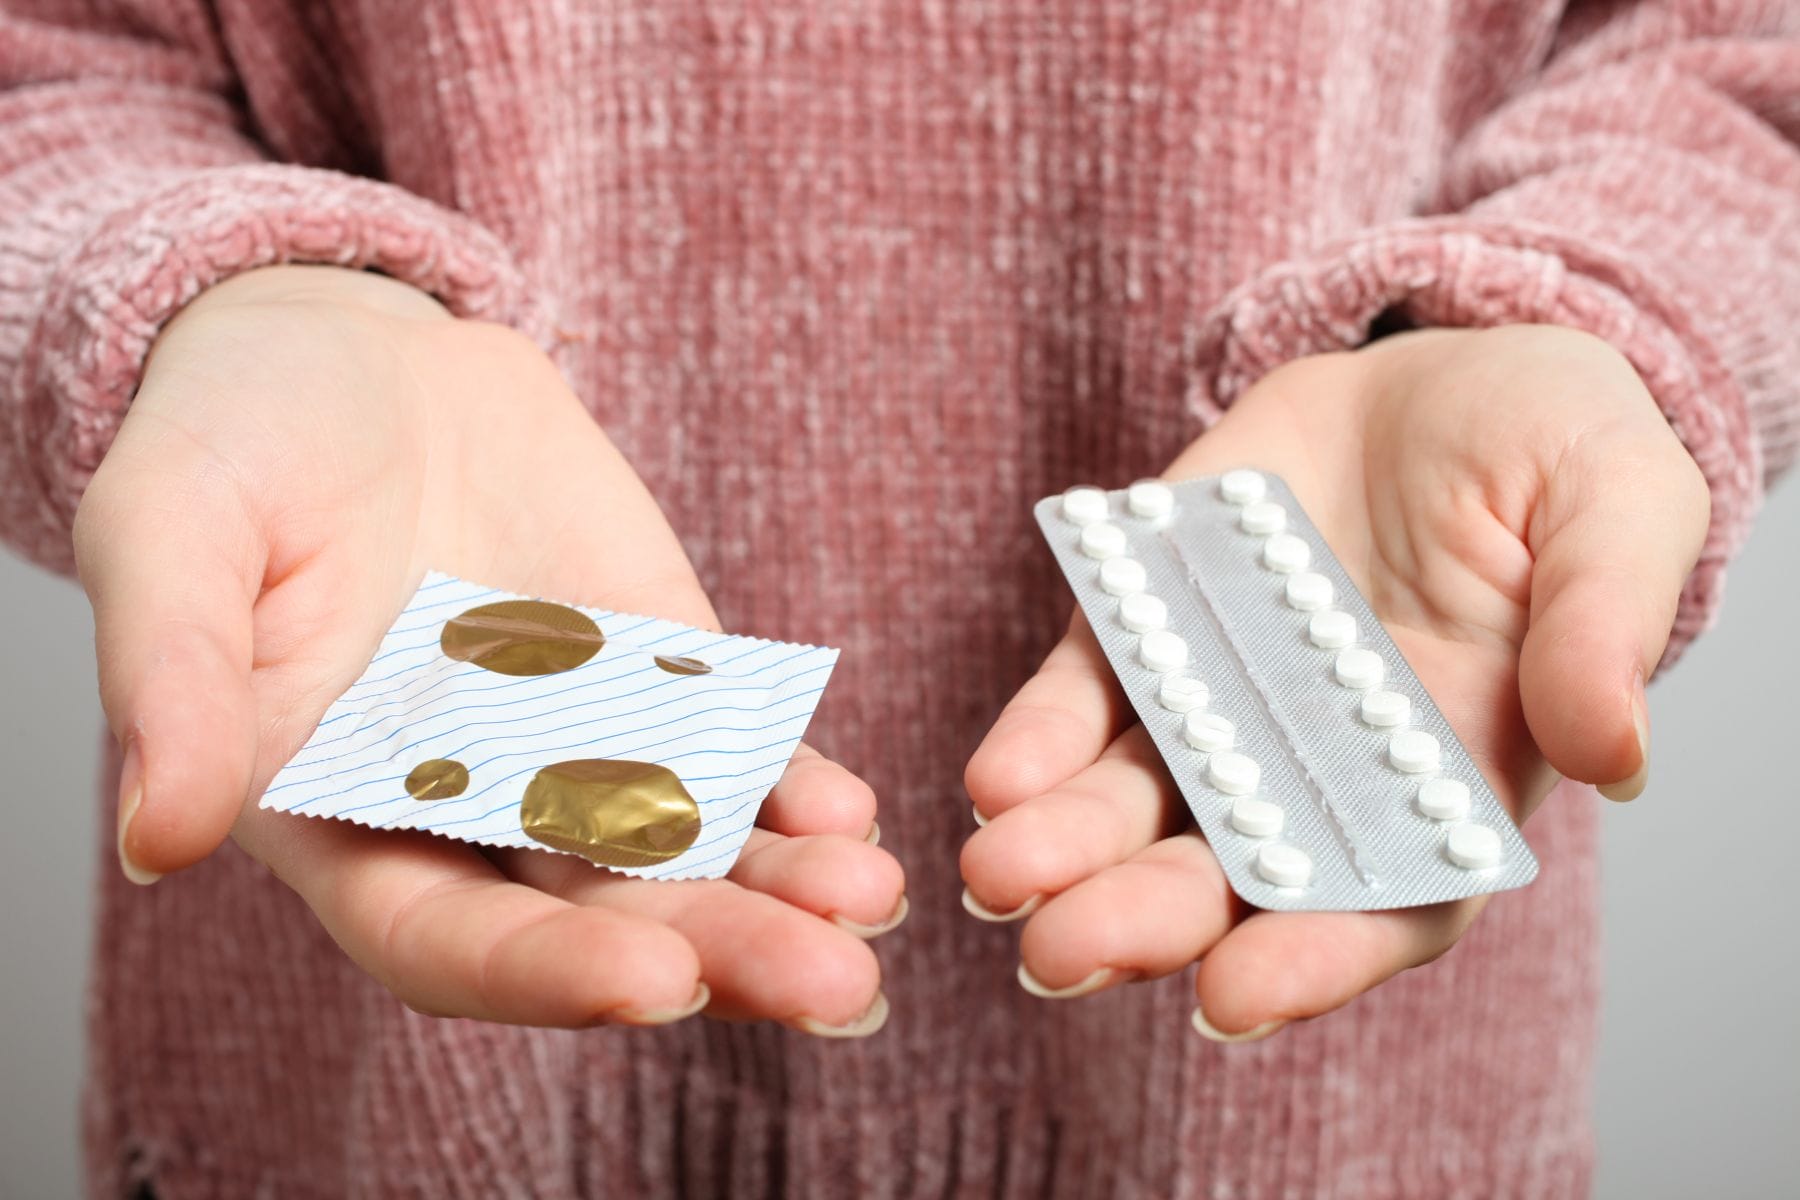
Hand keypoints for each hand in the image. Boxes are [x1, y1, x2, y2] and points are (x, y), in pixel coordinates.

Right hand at [74, 266, 902, 1033]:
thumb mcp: (170, 532)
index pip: (445, 939)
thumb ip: (176, 680)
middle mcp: (471, 812)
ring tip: (870, 899)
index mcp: (343, 817)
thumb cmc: (232, 442)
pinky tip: (852, 814)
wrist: (353, 356)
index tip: (656, 981)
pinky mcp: (653, 674)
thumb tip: (160, 836)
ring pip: (683, 851)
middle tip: (832, 984)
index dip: (545, 971)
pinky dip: (792, 789)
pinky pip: (730, 751)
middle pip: (599, 918)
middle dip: (715, 953)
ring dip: (781, 890)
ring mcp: (574, 745)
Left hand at [961, 325, 1706, 1037]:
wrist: (1442, 370)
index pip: (1382, 902)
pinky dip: (1039, 741)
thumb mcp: (1619, 504)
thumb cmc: (1554, 452)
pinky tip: (994, 781)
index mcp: (1447, 777)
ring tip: (996, 875)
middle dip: (1144, 915)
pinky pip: (1086, 695)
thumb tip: (1612, 752)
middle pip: (1228, 873)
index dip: (1312, 958)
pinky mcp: (1149, 623)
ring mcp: (1224, 700)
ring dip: (1064, 850)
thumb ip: (1606, 625)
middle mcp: (1320, 768)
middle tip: (1058, 951)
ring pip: (1136, 802)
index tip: (1231, 995)